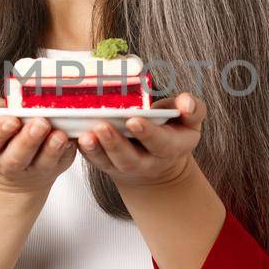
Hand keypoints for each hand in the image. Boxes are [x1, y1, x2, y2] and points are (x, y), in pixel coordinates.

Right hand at [0, 94, 77, 195]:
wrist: (11, 171)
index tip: (11, 120)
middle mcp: (7, 162)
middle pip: (17, 155)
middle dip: (28, 139)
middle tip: (40, 123)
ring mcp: (33, 168)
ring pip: (42, 162)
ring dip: (51, 148)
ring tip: (60, 133)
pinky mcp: (54, 168)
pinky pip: (62, 161)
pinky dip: (68, 150)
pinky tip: (73, 138)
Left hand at [78, 92, 205, 188]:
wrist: (159, 161)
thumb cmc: (173, 130)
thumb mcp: (190, 121)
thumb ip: (192, 109)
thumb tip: (186, 102)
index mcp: (171, 148)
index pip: (160, 143)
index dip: (148, 133)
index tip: (133, 120)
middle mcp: (147, 162)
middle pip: (130, 159)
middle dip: (116, 144)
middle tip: (102, 126)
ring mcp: (124, 166)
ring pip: (109, 163)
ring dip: (96, 149)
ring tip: (85, 134)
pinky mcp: (106, 164)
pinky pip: (94, 160)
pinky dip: (84, 150)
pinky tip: (75, 136)